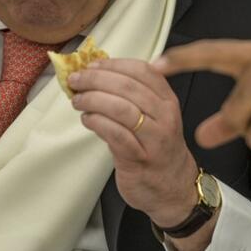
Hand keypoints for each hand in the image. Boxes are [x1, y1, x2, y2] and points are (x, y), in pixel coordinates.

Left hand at [67, 58, 199, 227]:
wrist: (173, 187)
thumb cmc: (158, 147)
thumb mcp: (154, 116)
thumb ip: (132, 95)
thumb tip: (97, 74)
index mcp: (167, 100)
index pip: (143, 71)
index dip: (115, 64)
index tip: (93, 64)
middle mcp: (165, 115)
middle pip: (128, 86)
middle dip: (97, 79)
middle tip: (76, 79)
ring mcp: (154, 137)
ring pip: (121, 108)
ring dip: (93, 100)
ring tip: (78, 100)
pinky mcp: (139, 158)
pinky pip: (115, 134)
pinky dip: (97, 122)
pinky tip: (87, 119)